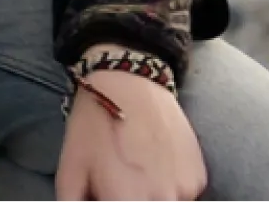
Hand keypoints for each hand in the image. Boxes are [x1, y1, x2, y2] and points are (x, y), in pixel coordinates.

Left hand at [55, 62, 207, 200]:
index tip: (109, 192)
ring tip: (138, 169)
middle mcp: (162, 201)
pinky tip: (156, 161)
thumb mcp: (69, 170)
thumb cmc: (95, 125)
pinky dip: (171, 186)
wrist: (128, 80)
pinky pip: (184, 195)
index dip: (112, 200)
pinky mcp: (199, 178)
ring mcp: (185, 192)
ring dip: (153, 195)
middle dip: (132, 197)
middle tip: (121, 180)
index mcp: (128, 201)